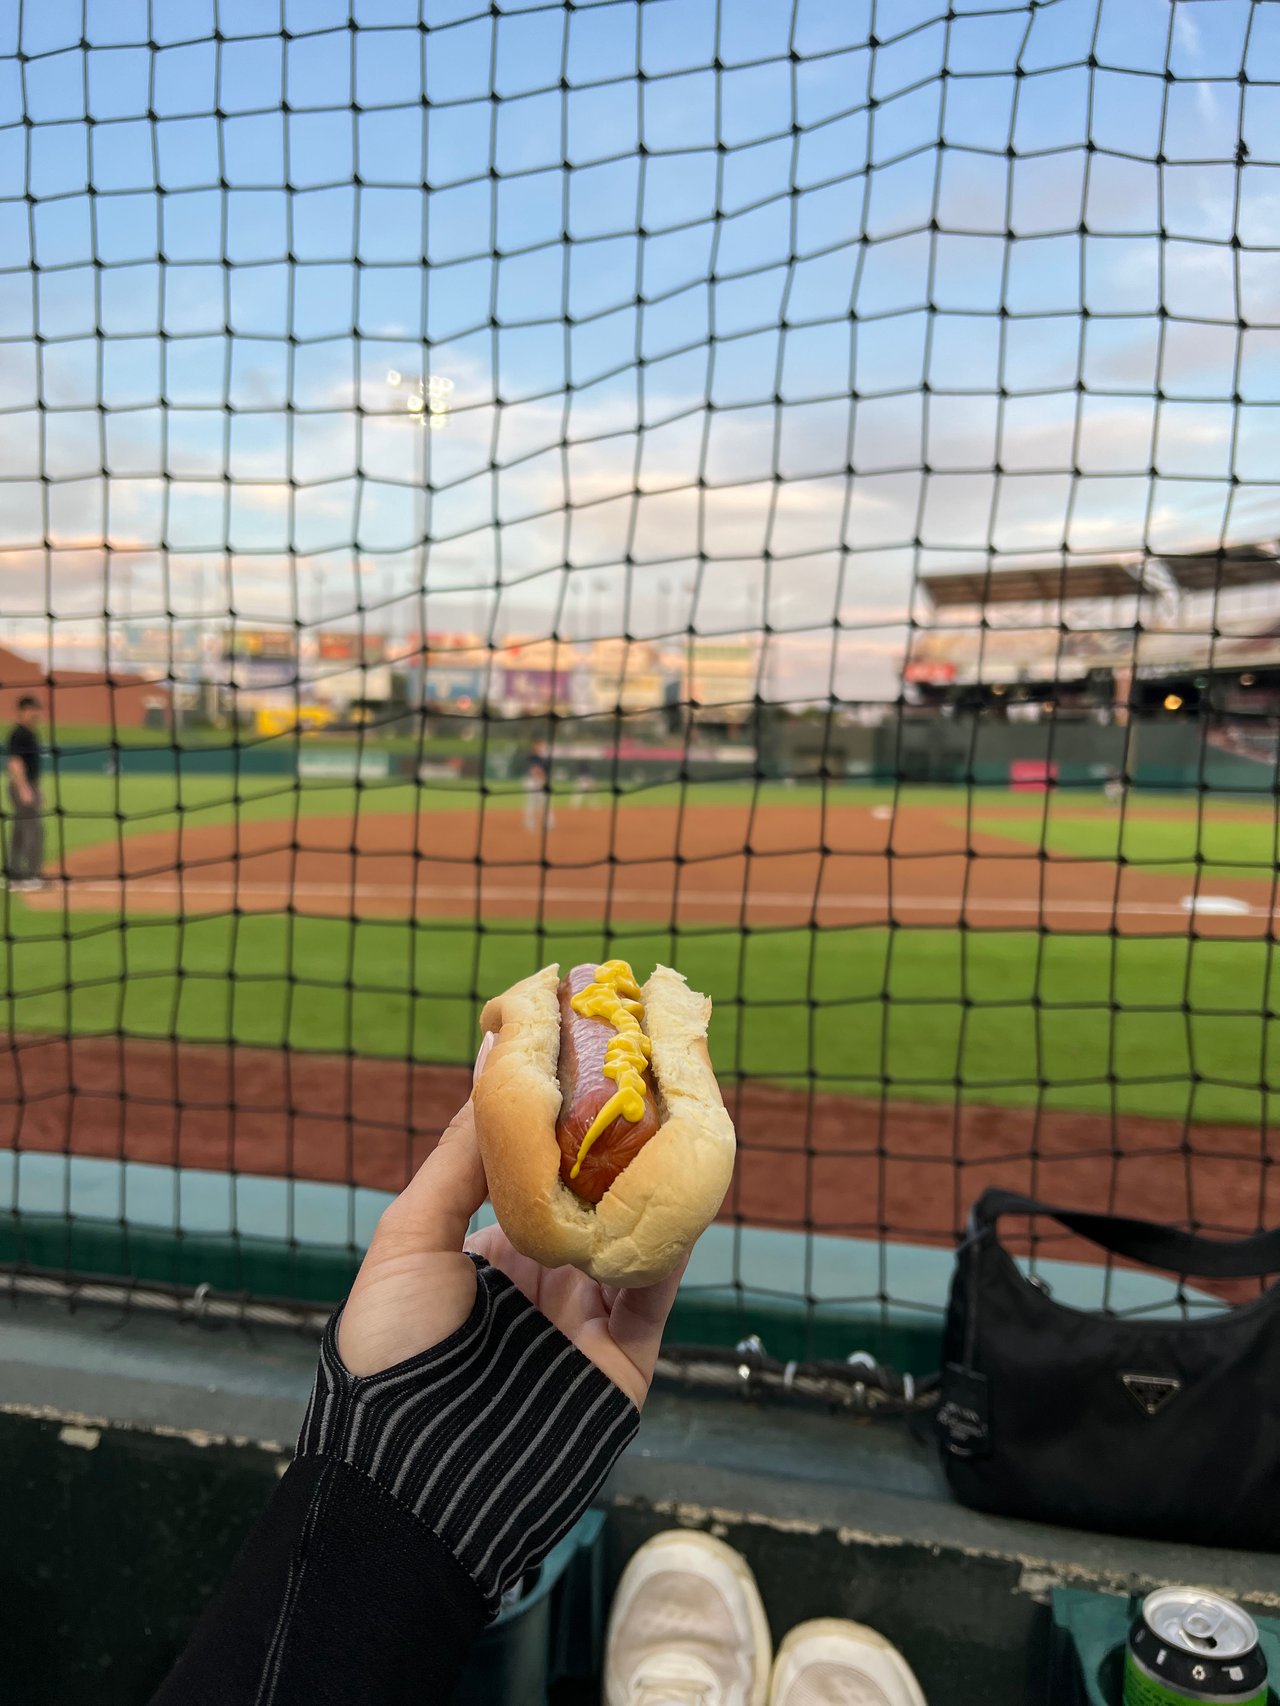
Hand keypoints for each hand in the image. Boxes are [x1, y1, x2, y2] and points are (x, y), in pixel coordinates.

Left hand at [337, 1039, 683, 1408]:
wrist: (410, 1477)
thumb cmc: (390, 1352)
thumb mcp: (408, 1243)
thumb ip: (457, 1162)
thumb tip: (495, 1067)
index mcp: (490, 1255)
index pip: (538, 1177)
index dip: (560, 1126)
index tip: (582, 1064)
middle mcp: (542, 1282)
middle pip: (592, 1201)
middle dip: (616, 1145)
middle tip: (644, 1077)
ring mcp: (584, 1322)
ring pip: (631, 1239)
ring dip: (652, 1185)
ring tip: (673, 1118)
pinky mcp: (622, 1363)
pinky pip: (653, 1295)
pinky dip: (667, 1247)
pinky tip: (679, 1195)